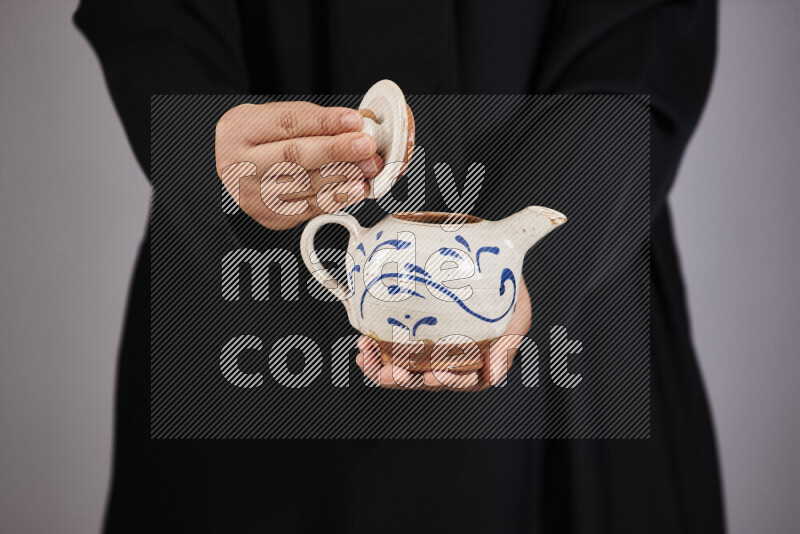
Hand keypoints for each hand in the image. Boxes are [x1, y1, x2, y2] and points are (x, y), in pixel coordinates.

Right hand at [215, 102, 380, 229]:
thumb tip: (355, 125)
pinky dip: (337, 197)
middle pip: (293, 156)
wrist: (238, 170)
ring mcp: (252, 194)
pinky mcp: (269, 215)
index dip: (324, 122)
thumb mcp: (275, 118)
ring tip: (367, 167)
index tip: (354, 121)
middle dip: (336, 150)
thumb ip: (312, 121)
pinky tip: (356, 188)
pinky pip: (309, 208)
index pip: (287, 123)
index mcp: (239, 130)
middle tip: (366, 146)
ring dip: (343, 176)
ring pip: (304, 185)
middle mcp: (239, 163)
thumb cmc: (261, 140)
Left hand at [355, 276, 531, 390]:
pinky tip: (364, 347)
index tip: (436, 373)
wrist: (485, 255)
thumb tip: (493, 374)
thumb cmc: (505, 283)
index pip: (470, 380)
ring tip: (369, 359)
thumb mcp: (516, 308)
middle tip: (394, 373)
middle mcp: (456, 356)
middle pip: (432, 379)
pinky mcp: (412, 333)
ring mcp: (432, 347)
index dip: (452, 381)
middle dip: (409, 380)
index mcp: (485, 357)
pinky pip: (391, 350)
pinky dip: (376, 352)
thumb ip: (507, 341)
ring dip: (385, 370)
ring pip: (407, 369)